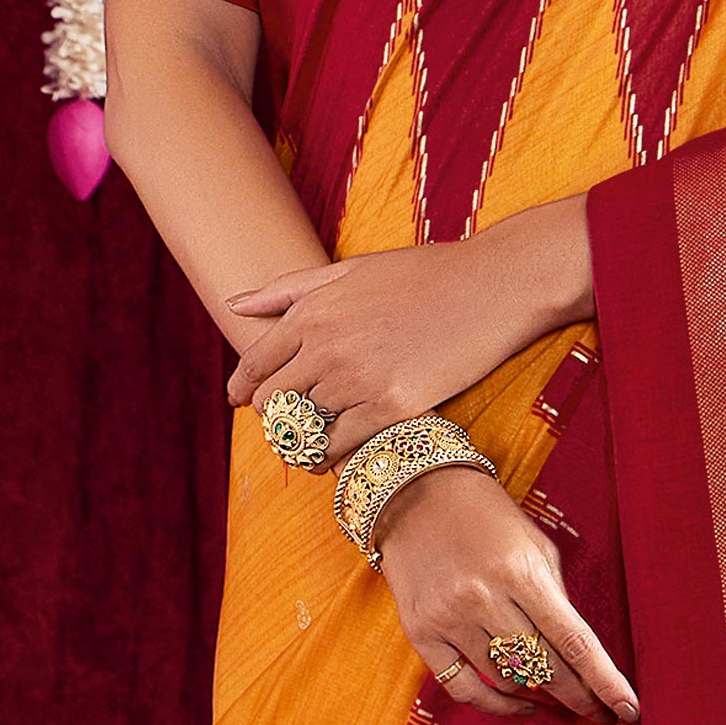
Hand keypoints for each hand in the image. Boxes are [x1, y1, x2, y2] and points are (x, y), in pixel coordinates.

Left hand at [226, 213, 586, 447]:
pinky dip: (332, 455)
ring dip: (303, 440)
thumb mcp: (350, 269)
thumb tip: (234, 304)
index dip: (242, 388)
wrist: (491, 286)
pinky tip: (335, 456)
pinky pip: (343, 444)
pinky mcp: (393, 405)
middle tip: (283, 426)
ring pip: (307, 427)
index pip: (255, 364)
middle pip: (274, 401)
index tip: (239, 402)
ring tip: (309, 447)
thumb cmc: (423, 273)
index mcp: (311, 312)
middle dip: (273, 416)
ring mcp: (358, 378)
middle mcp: (326, 347)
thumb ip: (289, 288)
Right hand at [372, 464, 638, 724]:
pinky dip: (497, 704)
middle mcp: (484, 598)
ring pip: (507, 682)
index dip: (604, 681)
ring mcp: (449, 618)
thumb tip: (578, 653)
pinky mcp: (421, 632)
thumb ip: (556, 597)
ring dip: (541, 699)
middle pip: (545, 669)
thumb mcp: (535, 545)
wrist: (415, 495)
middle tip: (599, 713)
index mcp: (521, 572)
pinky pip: (463, 688)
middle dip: (580, 698)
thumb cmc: (486, 517)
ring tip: (560, 700)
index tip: (627, 709)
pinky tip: (520, 704)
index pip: (574, 641)